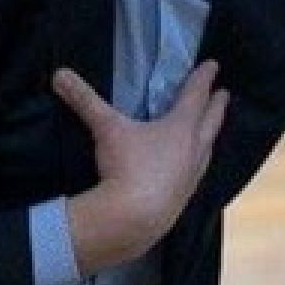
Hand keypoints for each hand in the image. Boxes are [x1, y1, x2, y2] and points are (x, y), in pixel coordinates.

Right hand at [58, 60, 228, 273]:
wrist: (133, 220)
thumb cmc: (126, 166)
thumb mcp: (106, 128)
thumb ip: (85, 100)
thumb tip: (59, 74)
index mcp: (181, 127)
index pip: (195, 95)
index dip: (203, 78)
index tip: (213, 65)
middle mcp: (194, 149)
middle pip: (210, 121)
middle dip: (217, 105)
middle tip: (225, 94)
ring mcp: (191, 176)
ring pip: (207, 149)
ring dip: (210, 136)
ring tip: (210, 131)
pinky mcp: (184, 198)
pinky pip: (196, 174)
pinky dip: (198, 164)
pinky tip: (190, 170)